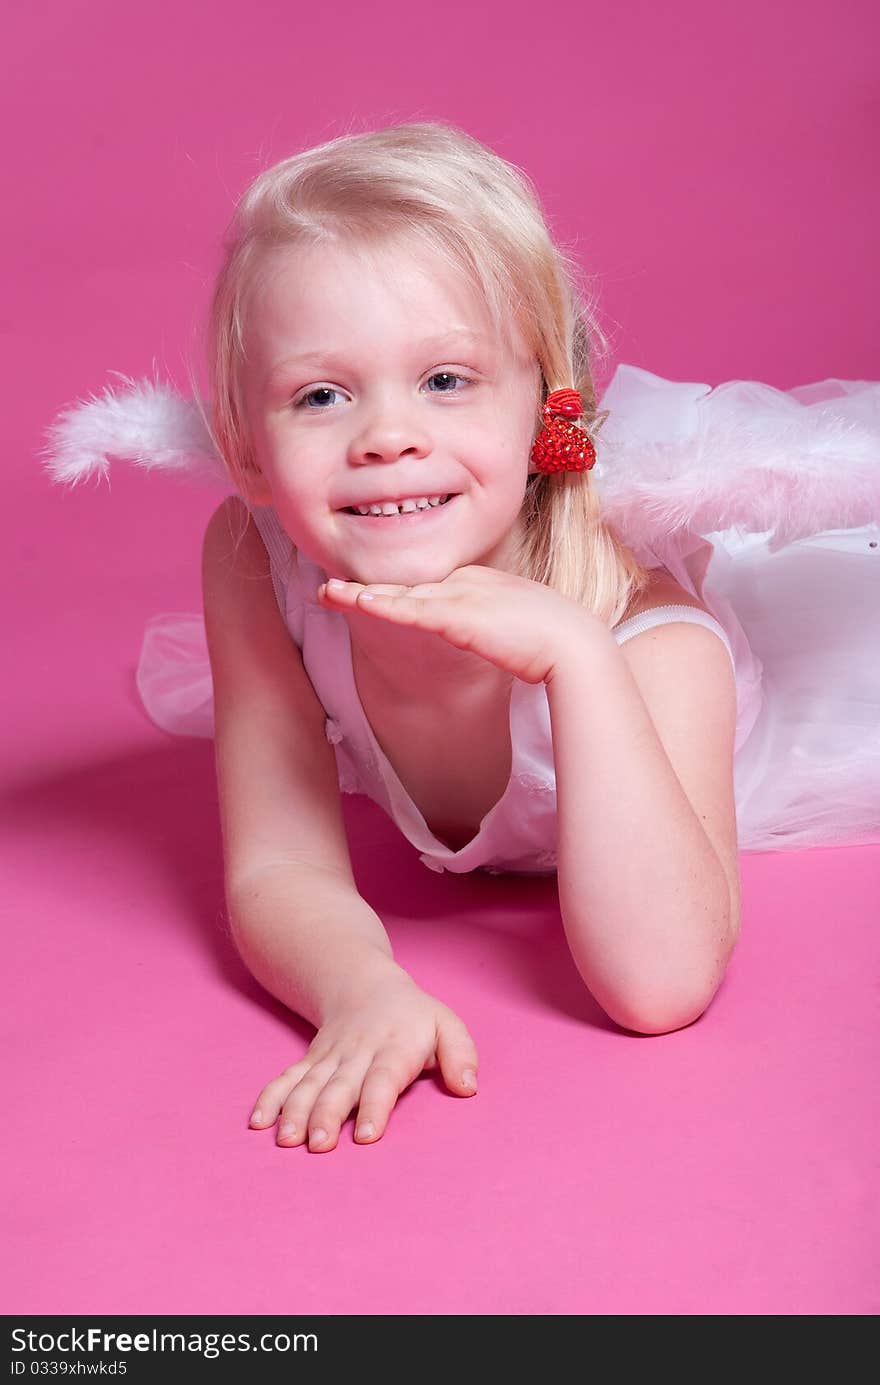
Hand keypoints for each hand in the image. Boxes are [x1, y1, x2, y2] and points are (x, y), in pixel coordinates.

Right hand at [249, 972, 477, 1151]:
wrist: (363, 983)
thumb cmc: (413, 1016)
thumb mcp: (446, 1025)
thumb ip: (461, 1054)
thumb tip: (468, 1087)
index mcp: (394, 1048)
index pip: (384, 1078)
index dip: (375, 1106)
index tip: (367, 1136)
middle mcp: (357, 1054)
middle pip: (340, 1086)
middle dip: (328, 1115)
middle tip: (319, 1146)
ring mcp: (329, 1058)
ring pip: (309, 1084)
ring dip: (295, 1111)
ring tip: (286, 1141)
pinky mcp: (309, 1062)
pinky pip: (287, 1078)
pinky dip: (270, 1098)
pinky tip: (258, 1122)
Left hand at [318, 565, 589, 684]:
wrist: (574, 644)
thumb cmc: (555, 640)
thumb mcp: (516, 626)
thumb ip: (491, 626)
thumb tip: (479, 637)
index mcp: (478, 583)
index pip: (425, 586)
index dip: (390, 591)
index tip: (361, 595)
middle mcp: (465, 583)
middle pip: (405, 584)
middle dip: (364, 588)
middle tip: (328, 589)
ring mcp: (463, 596)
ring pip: (401, 593)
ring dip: (359, 595)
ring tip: (326, 593)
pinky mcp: (461, 617)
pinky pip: (413, 611)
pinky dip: (384, 605)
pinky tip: (357, 602)